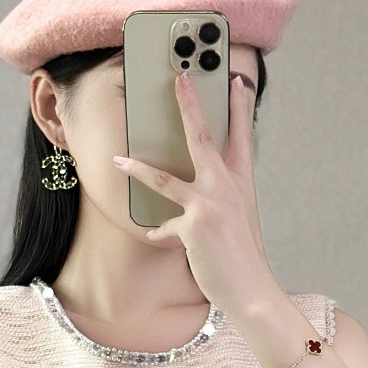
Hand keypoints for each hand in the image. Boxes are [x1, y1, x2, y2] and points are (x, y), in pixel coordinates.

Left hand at [112, 70, 275, 319]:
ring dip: (137, 169)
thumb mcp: (239, 217)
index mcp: (241, 182)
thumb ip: (223, 197)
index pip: (241, 136)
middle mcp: (226, 187)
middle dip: (189, 106)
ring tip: (118, 160)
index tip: (237, 80)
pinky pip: (164, 227)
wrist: (250, 288)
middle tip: (180, 79)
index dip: (239, 107)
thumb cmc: (243, 255)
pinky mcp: (193, 226)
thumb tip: (205, 188)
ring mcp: (209, 204)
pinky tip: (154, 236)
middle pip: (202, 138)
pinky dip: (158, 233)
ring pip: (165, 178)